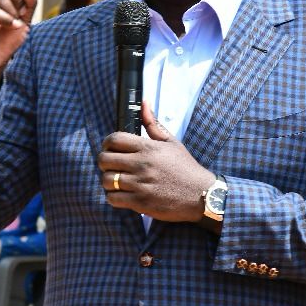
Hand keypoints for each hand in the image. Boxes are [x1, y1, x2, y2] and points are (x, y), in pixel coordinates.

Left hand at [97, 102, 213, 222]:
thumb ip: (153, 124)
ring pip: (107, 180)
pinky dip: (113, 197)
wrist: (201, 194)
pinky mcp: (141, 202)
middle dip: (104, 162)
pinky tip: (121, 194)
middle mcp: (142, 164)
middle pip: (105, 159)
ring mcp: (140, 184)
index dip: (107, 143)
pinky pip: (113, 198)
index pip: (114, 139)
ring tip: (116, 181)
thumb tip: (143, 103)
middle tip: (111, 166)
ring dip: (108, 181)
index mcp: (148, 148)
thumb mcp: (172, 142)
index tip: (110, 149)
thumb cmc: (185, 168)